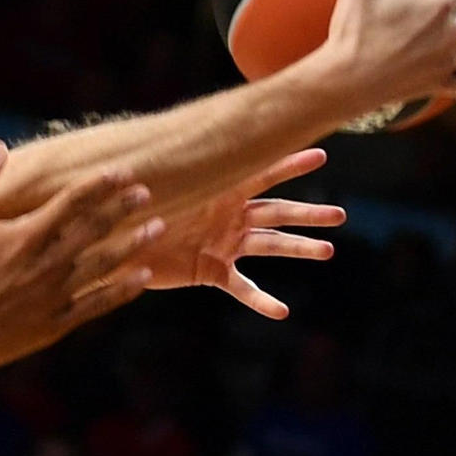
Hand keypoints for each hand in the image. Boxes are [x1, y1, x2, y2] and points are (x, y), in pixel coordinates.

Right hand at [0, 141, 161, 369]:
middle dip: (123, 208)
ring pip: (104, 265)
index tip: (122, 171)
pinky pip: (97, 305)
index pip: (72, 202)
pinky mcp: (54, 324)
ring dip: (132, 244)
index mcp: (25, 236)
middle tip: (146, 192)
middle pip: (95, 229)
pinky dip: (122, 290)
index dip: (100, 185)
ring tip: (157, 227)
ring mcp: (54, 296)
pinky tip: (142, 277)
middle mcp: (47, 264)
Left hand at [138, 148, 344, 318]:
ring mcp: (224, 244)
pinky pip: (241, 286)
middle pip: (276, 212)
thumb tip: (157, 145)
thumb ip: (166, 169)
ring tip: (327, 250)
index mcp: (216, 192)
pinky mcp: (212, 271)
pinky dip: (260, 299)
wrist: (115, 245)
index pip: (259, 174)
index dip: (289, 164)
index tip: (321, 154)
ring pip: (269, 245)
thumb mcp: (151, 187)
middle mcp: (227, 216)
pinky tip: (280, 311)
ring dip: (298, 248)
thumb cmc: (130, 208)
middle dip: (307, 214)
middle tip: (340, 216)